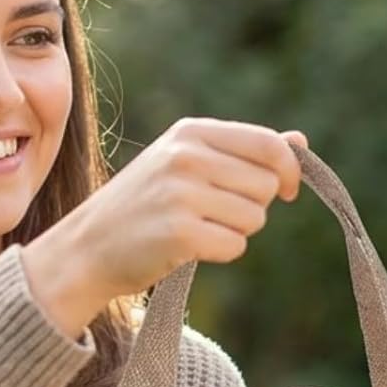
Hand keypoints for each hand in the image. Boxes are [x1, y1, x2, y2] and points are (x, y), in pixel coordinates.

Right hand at [21, 120, 308, 331]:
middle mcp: (186, 157)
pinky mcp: (180, 234)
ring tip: (197, 229)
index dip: (288, 171)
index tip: (285, 191)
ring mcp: (181, 195)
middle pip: (265, 185)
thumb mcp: (185, 163)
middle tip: (215, 214)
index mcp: (190, 133)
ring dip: (235, 231)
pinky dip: (221, 253)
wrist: (87, 247)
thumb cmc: (142, 206)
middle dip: (252, 206)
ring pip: (254, 218)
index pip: (267, 144)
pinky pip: (235, 246)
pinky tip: (190, 249)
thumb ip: (241, 151)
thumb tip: (300, 141)